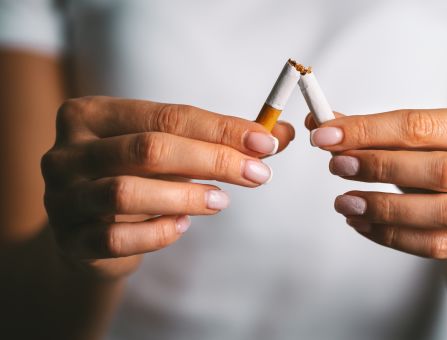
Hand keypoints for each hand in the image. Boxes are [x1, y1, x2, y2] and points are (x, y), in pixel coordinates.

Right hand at [42, 96, 293, 278]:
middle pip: (148, 148)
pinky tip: (183, 227)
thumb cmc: (138, 177)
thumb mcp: (172, 151)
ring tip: (222, 201)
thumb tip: (280, 134)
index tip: (266, 143)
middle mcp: (68, 152)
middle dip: (213, 160)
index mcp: (91, 115)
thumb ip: (220, 140)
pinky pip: (116, 239)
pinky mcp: (69, 241)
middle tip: (257, 174)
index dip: (221, 129)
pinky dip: (157, 233)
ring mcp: (62, 197)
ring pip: (127, 193)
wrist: (91, 229)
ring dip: (186, 196)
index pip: (166, 115)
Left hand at [307, 107, 446, 264]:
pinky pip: (439, 247)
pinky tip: (364, 225)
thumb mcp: (424, 144)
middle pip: (440, 169)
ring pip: (442, 213)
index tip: (326, 135)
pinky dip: (394, 237)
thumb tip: (322, 124)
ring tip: (345, 202)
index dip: (370, 130)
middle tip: (337, 167)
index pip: (424, 125)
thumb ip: (376, 132)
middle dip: (379, 167)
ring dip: (385, 208)